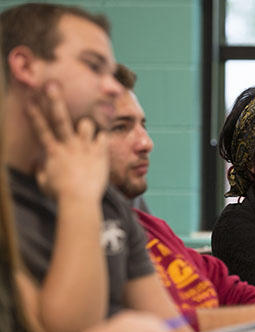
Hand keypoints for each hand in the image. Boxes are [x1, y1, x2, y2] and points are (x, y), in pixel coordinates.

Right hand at [27, 81, 108, 200]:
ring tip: (85, 129)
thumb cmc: (61, 195)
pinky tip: (101, 139)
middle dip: (55, 100)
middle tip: (52, 84)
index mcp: (53, 152)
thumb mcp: (45, 183)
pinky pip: (102, 136)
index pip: (41, 130)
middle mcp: (68, 145)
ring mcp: (85, 148)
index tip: (29, 101)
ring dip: (85, 124)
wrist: (80, 200)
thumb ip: (42, 170)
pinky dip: (101, 136)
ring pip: (85, 124)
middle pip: (60, 118)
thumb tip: (38, 164)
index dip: (34, 115)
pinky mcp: (100, 153)